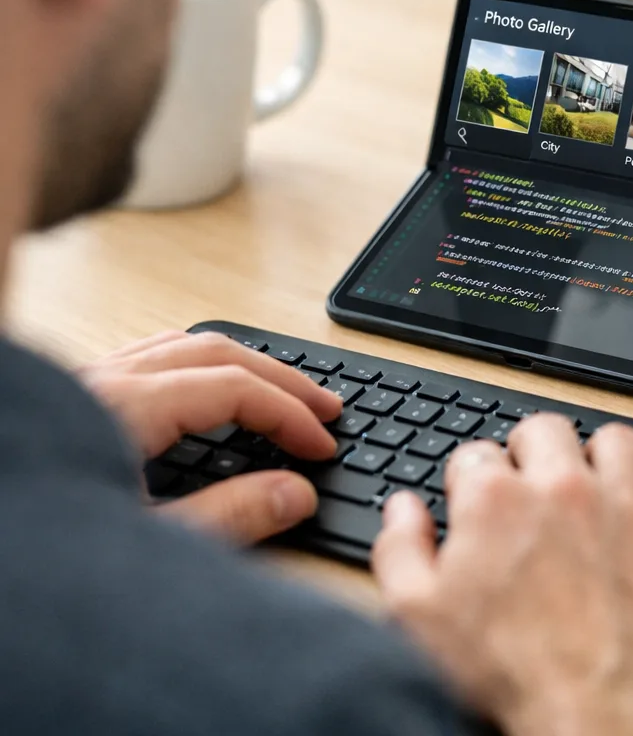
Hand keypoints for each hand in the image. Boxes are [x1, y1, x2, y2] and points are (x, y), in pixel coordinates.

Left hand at [80, 331, 341, 544]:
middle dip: (280, 379)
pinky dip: (200, 364)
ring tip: (281, 392)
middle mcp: (105, 380)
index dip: (288, 414)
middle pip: (218, 352)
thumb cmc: (38, 555)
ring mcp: (86, 381)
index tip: (320, 446)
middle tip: (325, 408)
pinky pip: (152, 354)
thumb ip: (227, 517)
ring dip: (243, 364)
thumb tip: (297, 494)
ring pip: (184, 345)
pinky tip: (212, 388)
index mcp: (125, 407)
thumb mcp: (146, 545)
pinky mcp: (72, 394)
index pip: (233, 388)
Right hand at [373, 416, 632, 735]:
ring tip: (595, 485)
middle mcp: (563, 486)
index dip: (471, 477)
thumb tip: (402, 509)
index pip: (476, 453)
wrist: (605, 722)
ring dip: (601, 457)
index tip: (477, 499)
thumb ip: (400, 550)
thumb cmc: (515, 678)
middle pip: (544, 429)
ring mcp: (627, 505)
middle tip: (534, 483)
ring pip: (616, 440)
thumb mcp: (419, 621)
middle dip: (532, 449)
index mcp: (497, 501)